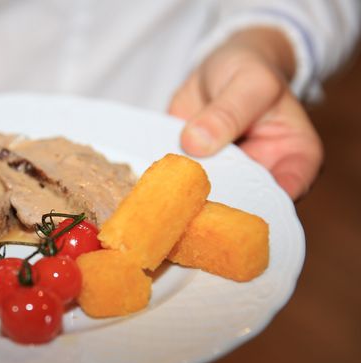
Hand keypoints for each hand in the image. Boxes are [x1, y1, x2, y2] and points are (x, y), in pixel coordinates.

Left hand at [169, 28, 322, 199]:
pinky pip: (182, 190)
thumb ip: (228, 112)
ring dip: (188, 200)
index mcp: (296, 160)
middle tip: (191, 200)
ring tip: (169, 192)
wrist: (219, 69)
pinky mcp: (195, 178)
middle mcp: (262, 180)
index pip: (285, 195)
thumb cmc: (250, 72)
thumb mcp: (249, 82)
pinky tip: (153, 183)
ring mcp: (225, 182)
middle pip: (243, 206)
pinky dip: (167, 188)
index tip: (228, 200)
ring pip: (208, 203)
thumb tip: (196, 142)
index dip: (259, 205)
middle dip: (217, 207)